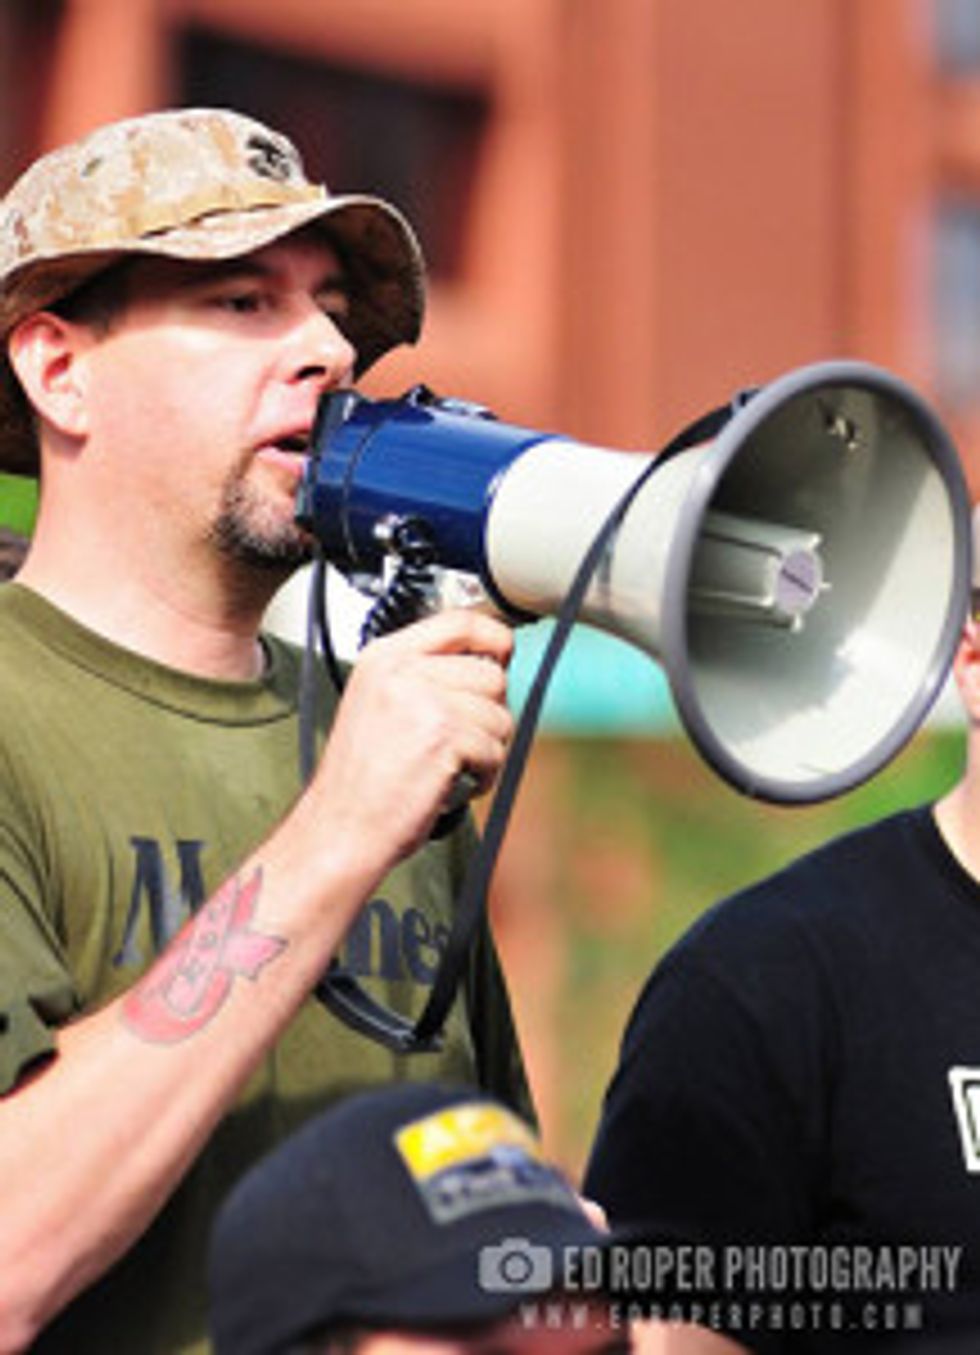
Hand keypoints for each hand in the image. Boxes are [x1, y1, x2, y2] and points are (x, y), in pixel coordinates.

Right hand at [308, 608, 514, 866]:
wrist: (340, 827)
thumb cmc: (360, 780)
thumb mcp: (379, 704)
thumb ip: (424, 677)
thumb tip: (488, 666)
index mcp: (384, 657)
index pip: (459, 622)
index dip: (494, 637)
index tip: (503, 654)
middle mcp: (402, 671)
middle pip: (491, 673)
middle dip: (489, 712)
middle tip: (463, 740)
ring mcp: (423, 700)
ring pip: (499, 714)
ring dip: (487, 748)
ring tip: (453, 765)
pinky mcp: (443, 735)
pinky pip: (495, 749)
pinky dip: (484, 774)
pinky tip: (453, 782)